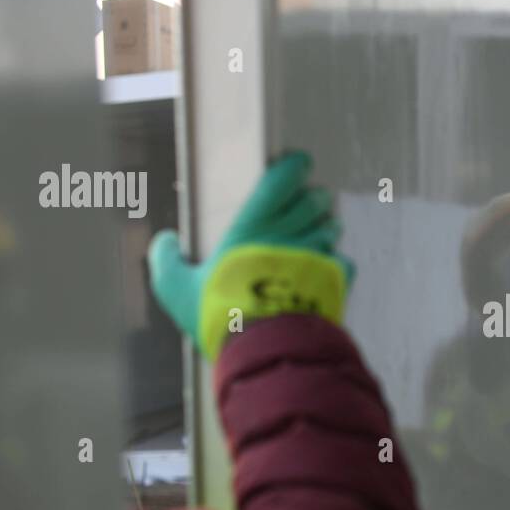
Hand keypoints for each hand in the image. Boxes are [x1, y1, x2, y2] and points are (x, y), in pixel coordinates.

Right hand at [148, 152, 354, 358]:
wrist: (262, 346)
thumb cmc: (217, 313)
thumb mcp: (175, 288)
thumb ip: (166, 261)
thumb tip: (165, 239)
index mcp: (251, 227)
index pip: (279, 182)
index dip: (293, 168)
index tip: (300, 163)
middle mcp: (288, 234)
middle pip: (312, 203)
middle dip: (315, 199)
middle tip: (316, 199)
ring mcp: (315, 256)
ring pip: (330, 231)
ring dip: (328, 228)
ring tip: (326, 231)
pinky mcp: (334, 282)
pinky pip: (344, 264)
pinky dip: (339, 264)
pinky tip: (332, 271)